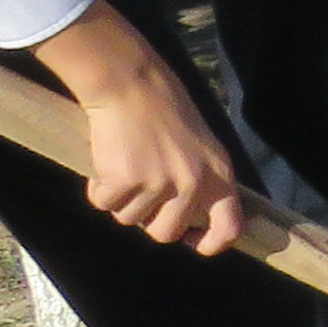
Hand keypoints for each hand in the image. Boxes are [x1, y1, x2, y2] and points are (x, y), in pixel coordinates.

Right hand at [32, 2, 244, 253]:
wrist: (131, 83)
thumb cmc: (163, 109)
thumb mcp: (200, 145)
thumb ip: (200, 180)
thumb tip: (186, 223)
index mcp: (219, 174)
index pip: (229, 228)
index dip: (210, 244)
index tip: (192, 242)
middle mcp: (193, 183)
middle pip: (165, 233)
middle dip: (148, 220)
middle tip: (139, 191)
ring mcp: (158, 184)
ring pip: (128, 219)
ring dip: (121, 199)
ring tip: (124, 162)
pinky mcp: (124, 180)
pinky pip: (103, 203)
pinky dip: (98, 188)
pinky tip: (106, 160)